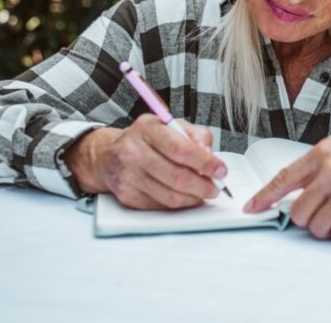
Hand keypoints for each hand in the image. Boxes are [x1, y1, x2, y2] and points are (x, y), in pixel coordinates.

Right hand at [64, 114, 227, 209]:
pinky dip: (179, 204)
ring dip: (194, 198)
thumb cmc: (146, 139)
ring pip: (170, 196)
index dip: (205, 163)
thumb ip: (197, 136)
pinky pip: (160, 205)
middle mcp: (134, 151)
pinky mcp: (127, 196)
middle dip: (204, 185)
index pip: (181, 149)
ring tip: (204, 192)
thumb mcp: (172, 125)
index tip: (220, 170)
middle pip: (177, 176)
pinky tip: (186, 196)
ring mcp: (128, 176)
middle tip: (216, 187)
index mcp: (147, 129)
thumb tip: (211, 157)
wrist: (109, 155)